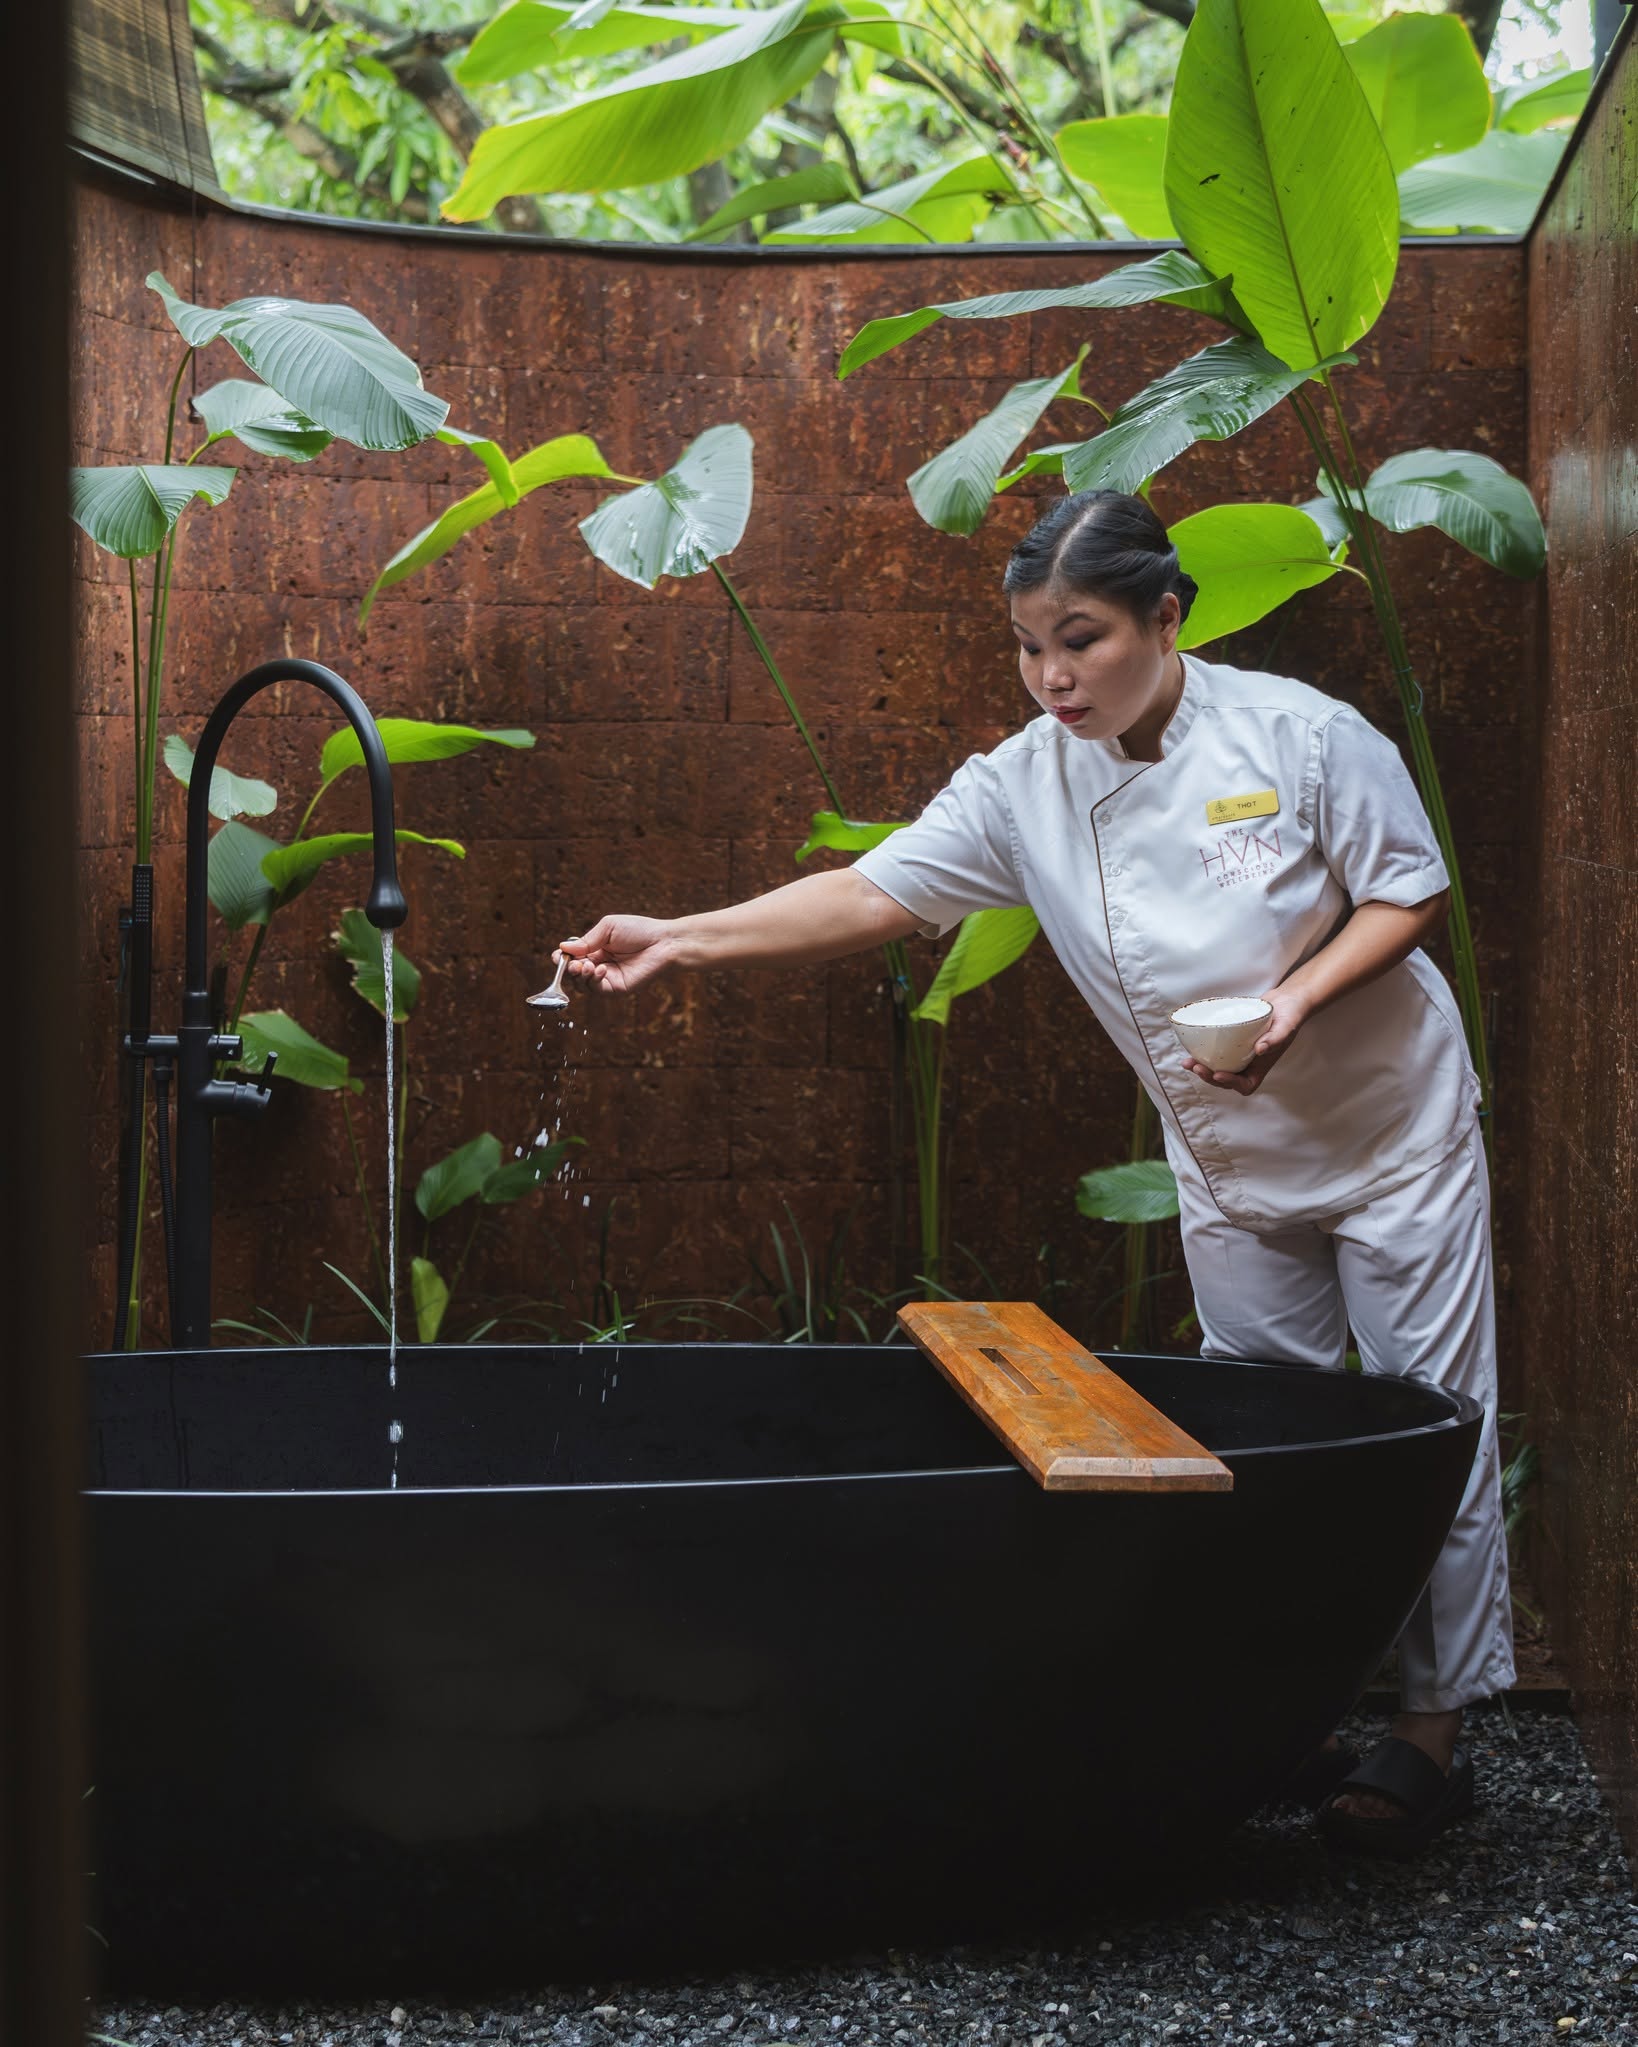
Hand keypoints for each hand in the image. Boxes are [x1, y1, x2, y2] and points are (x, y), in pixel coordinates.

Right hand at [556, 916, 676, 995]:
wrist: (663, 942)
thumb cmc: (639, 930)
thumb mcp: (607, 928)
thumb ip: (586, 940)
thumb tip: (562, 948)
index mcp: (596, 949)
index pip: (572, 958)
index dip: (562, 959)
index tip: (558, 956)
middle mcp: (600, 965)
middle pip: (574, 974)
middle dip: (569, 969)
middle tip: (573, 964)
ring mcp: (608, 978)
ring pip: (583, 985)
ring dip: (580, 976)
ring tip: (587, 965)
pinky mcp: (618, 989)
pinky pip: (598, 990)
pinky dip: (593, 981)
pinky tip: (600, 969)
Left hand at [1182, 986, 1309, 1095]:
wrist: (1285, 1001)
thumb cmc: (1290, 1016)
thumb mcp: (1286, 1027)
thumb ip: (1275, 1039)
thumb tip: (1260, 1050)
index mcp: (1261, 1066)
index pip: (1246, 1084)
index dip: (1231, 1083)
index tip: (1219, 1074)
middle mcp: (1248, 1063)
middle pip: (1226, 1079)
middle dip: (1209, 1077)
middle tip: (1197, 1067)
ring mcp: (1238, 1052)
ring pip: (1217, 1067)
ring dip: (1202, 1068)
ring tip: (1188, 1062)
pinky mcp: (1230, 1040)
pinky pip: (1215, 1051)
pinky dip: (1202, 1052)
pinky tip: (1190, 1047)